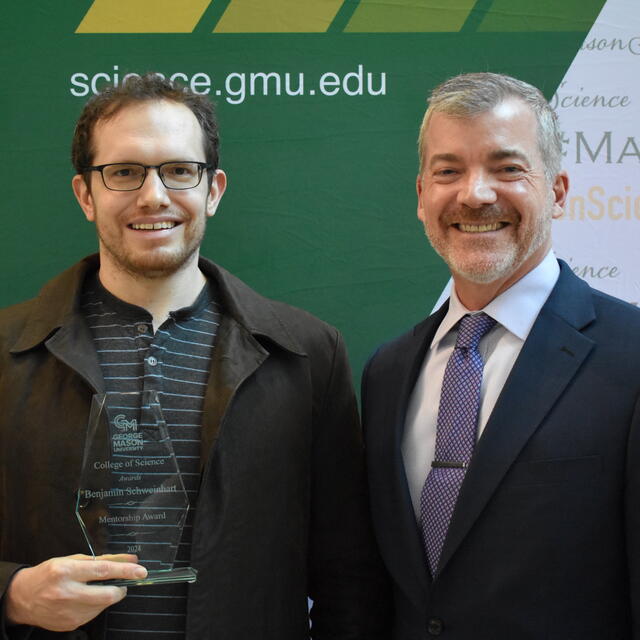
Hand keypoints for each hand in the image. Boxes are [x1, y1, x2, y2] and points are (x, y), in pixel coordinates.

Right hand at [5, 553, 146, 631]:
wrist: (23, 598)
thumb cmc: (49, 574)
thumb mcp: (73, 560)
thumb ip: (102, 560)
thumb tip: (128, 560)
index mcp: (67, 571)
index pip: (103, 571)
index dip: (125, 571)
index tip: (140, 571)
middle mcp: (67, 593)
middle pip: (107, 594)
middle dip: (120, 588)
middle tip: (121, 583)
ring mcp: (68, 612)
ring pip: (102, 606)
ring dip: (107, 597)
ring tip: (93, 589)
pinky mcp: (69, 624)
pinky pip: (93, 615)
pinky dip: (95, 606)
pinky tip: (85, 599)